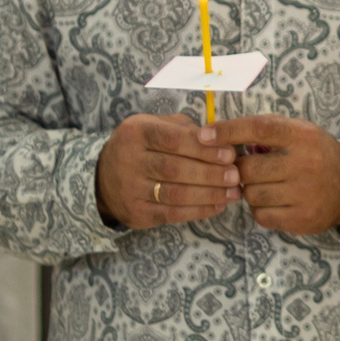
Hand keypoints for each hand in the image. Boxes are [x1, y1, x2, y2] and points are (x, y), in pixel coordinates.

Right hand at [96, 113, 240, 230]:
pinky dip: (198, 211)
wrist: (103, 177)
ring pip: (174, 194)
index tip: (229, 154)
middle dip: (210, 174)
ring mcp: (129, 189)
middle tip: (236, 176)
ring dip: (209, 195)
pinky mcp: (136, 213)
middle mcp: (128, 160)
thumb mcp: (156, 126)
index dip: (204, 148)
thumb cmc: (142, 146)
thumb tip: (223, 139)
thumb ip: (185, 129)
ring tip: (233, 192)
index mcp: (136, 132)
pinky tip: (218, 206)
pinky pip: (171, 214)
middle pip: (175, 169)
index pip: (173, 140)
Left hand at [213, 115, 339, 236]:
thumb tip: (222, 133)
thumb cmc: (315, 154)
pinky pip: (261, 216)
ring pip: (251, 194)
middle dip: (239, 170)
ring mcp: (305, 194)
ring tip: (267, 184)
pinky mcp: (303, 219)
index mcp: (302, 136)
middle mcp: (305, 164)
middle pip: (247, 169)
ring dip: (251, 190)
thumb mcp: (299, 131)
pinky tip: (275, 201)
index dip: (228, 131)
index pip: (258, 129)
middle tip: (247, 169)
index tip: (203, 135)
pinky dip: (261, 209)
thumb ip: (266, 128)